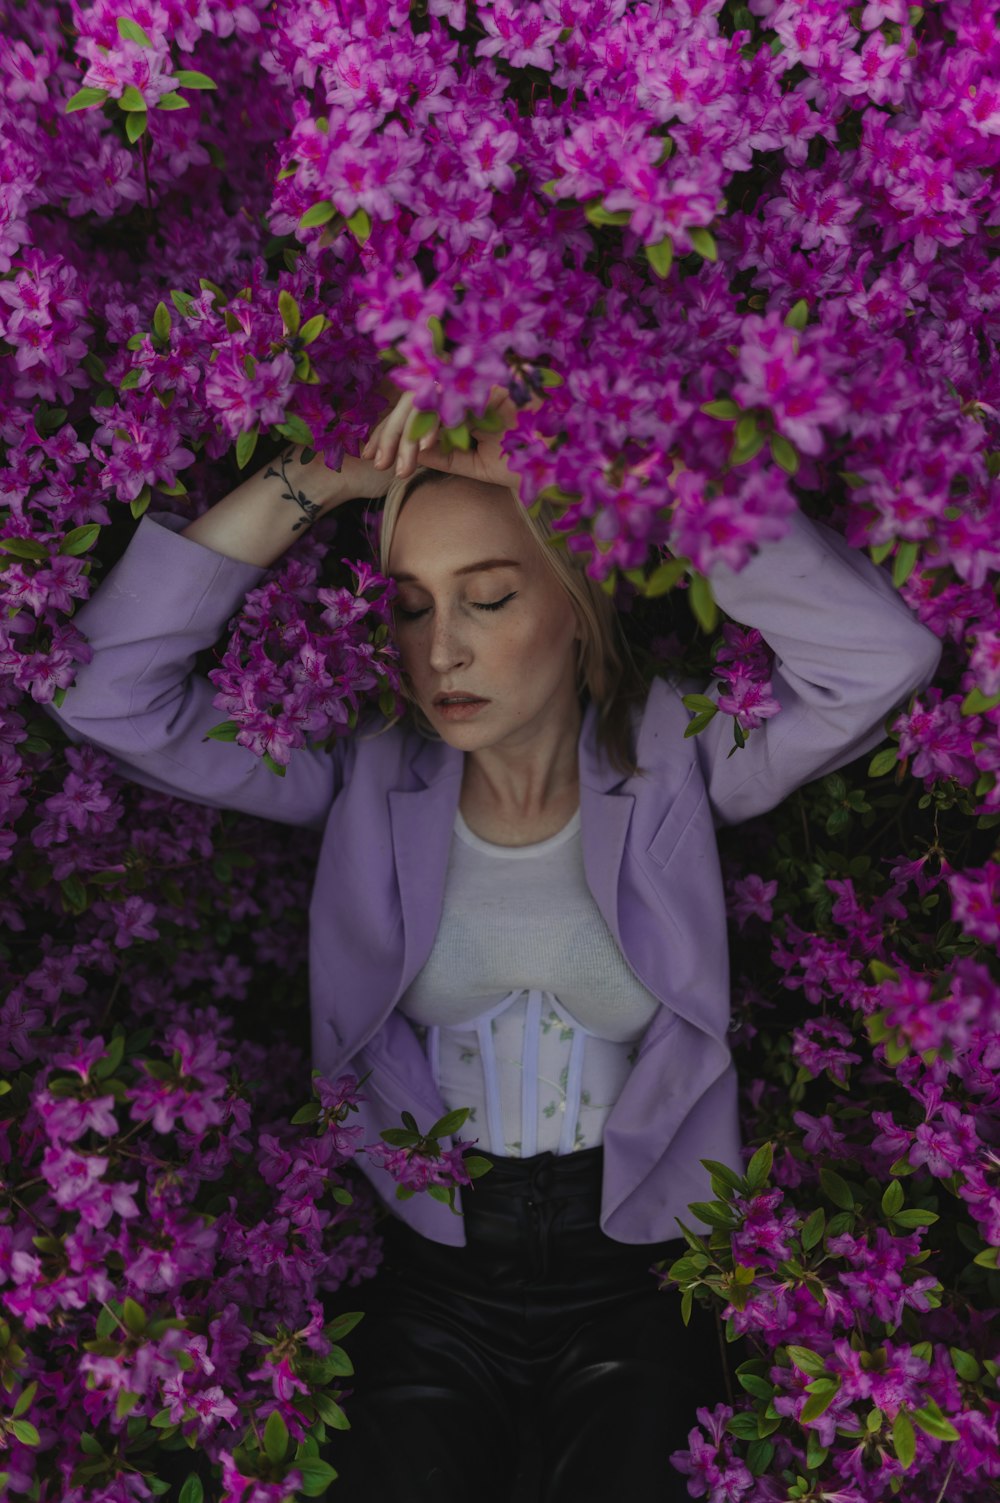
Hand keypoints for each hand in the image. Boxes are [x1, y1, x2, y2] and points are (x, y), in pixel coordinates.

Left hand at [361, 387, 530, 492]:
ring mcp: (478, 380)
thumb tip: (407, 451)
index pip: (419, 412)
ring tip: (399, 463)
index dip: (392, 433)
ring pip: (427, 397)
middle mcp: (468, 387)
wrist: (561, 464)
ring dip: (407, 431)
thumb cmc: (525, 464)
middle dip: (390, 432)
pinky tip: (422, 447)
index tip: (374, 458)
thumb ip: (443, 455)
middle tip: (377, 462)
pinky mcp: (489, 380)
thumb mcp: (473, 464)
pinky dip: (433, 422)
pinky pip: (450, 397)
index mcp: (463, 404)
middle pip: (416, 400)